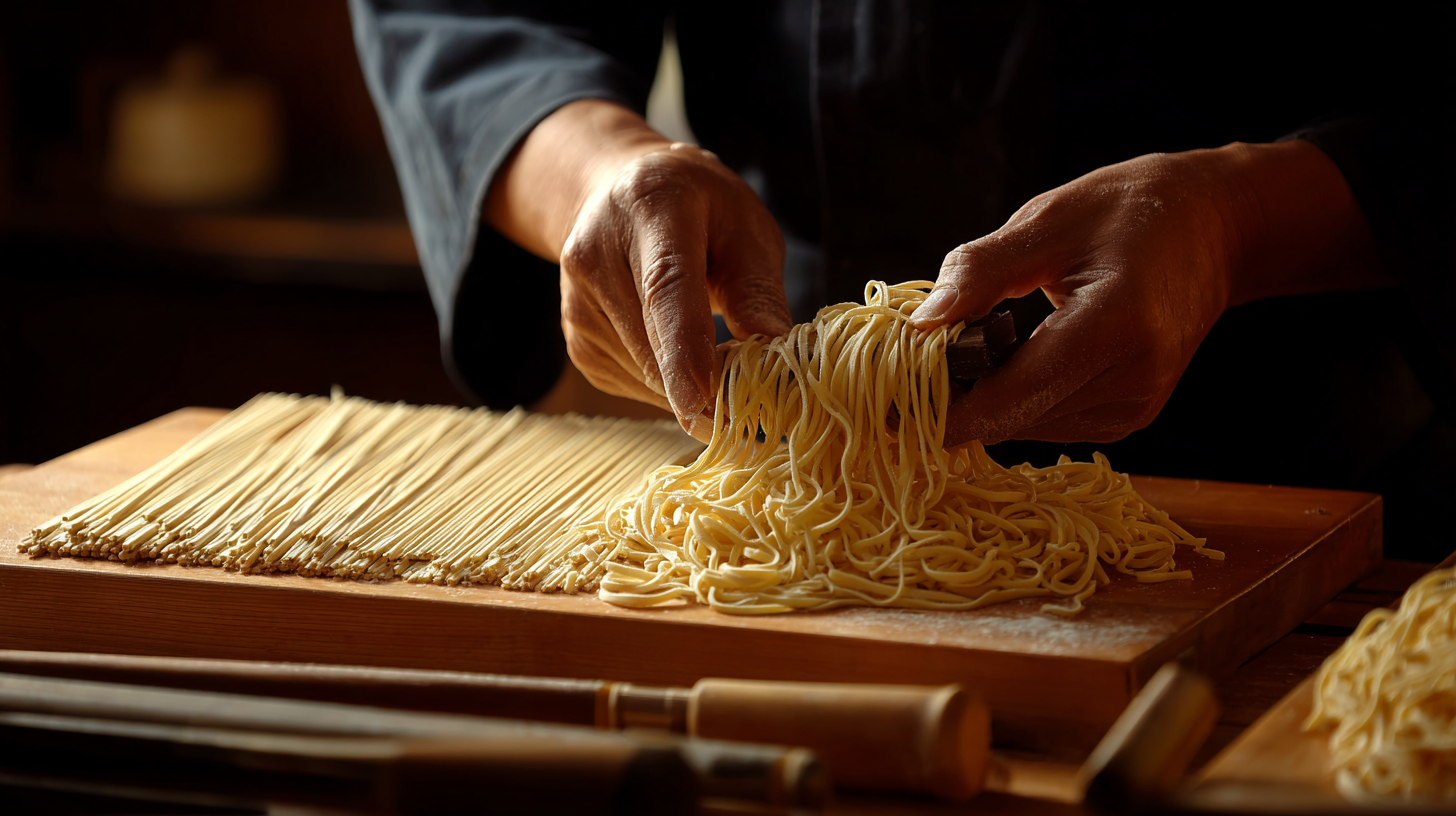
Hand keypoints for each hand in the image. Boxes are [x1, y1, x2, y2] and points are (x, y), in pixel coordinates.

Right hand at [485, 101, 790, 438]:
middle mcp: (597, 253)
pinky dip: (667, 385)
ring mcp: (577, 302)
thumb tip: (774, 350)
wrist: (623, 197)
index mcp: (651, 208)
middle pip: (651, 341)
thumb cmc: (700, 212)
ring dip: (688, 386)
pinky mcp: (576, 341)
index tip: (703, 400)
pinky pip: (630, 383)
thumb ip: (758, 290)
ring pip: (642, 373)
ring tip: (717, 355)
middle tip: (752, 403)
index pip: (665, 286)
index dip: (683, 348)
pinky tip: (681, 354)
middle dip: (705, 386)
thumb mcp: (746, 229)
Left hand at [911, 140, 1389, 445]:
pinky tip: (999, 360)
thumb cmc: (1134, 209)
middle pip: (1013, 417)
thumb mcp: (1050, 220)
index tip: (883, 402)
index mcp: (1118, 327)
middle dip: (951, 400)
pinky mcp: (1131, 416)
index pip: (1011, 394)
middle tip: (900, 369)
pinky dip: (1014, 398)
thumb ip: (981, 274)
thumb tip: (921, 325)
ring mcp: (1137, 406)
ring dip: (981, 400)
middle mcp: (1134, 380)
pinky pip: (1049, 420)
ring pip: (1026, 426)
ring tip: (952, 354)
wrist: (1217, 228)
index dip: (941, 406)